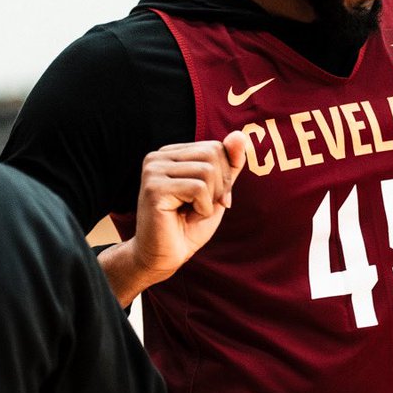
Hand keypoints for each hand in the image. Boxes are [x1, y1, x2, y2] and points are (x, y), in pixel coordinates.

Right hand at [101, 132, 245, 305]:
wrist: (164, 257)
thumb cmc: (188, 226)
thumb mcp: (217, 191)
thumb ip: (229, 164)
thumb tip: (239, 135)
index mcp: (170, 153)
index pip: (214, 147)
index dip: (224, 176)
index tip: (213, 199)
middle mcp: (158, 157)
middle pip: (212, 154)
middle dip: (220, 186)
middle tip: (204, 208)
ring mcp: (153, 171)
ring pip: (207, 171)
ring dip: (210, 199)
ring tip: (193, 212)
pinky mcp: (154, 189)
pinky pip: (198, 188)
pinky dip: (203, 208)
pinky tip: (187, 217)